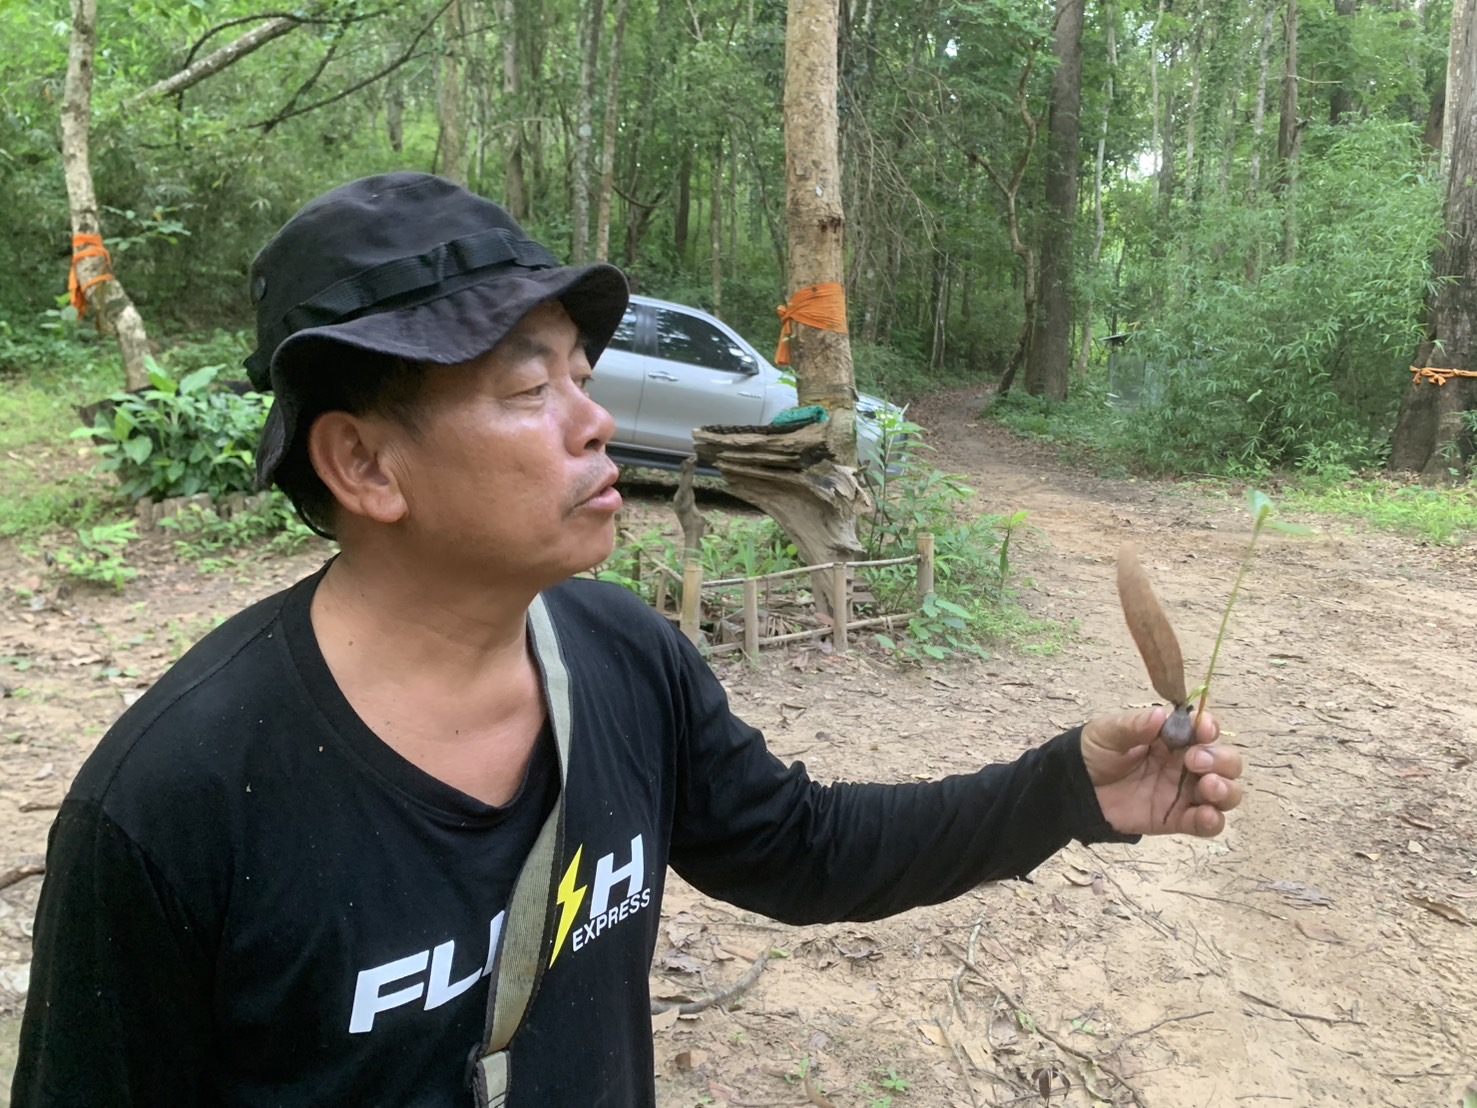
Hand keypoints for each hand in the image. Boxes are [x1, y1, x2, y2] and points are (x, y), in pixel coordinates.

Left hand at [1081, 705, 1242, 836]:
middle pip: (1226, 762)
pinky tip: (1205, 815)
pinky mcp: (1178, 819)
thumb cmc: (1095, 753)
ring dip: (1226, 789)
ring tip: (1208, 786)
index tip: (1203, 730)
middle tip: (1195, 761)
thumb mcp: (1108, 732)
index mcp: (1173, 738)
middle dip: (1221, 760)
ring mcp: (1185, 793)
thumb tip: (1161, 716)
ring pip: (1226, 792)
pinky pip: (1207, 824)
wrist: (1076, 788)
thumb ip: (1134, 725)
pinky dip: (1213, 820)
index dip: (1210, 728)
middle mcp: (1186, 764)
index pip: (1204, 730)